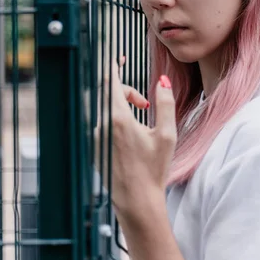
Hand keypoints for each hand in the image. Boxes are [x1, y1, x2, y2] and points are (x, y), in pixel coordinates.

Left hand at [97, 59, 176, 221]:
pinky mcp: (93, 146)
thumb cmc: (154, 169)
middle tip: (145, 104)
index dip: (113, 67)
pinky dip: (116, 119)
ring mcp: (95, 136)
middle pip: (108, 93)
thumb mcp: (167, 135)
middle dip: (127, 91)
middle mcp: (101, 125)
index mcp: (118, 119)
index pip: (109, 83)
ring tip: (141, 123)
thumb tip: (162, 80)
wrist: (136, 201)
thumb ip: (165, 103)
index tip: (119, 58)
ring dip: (122, 107)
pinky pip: (102, 122)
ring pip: (105, 108)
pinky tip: (131, 137)